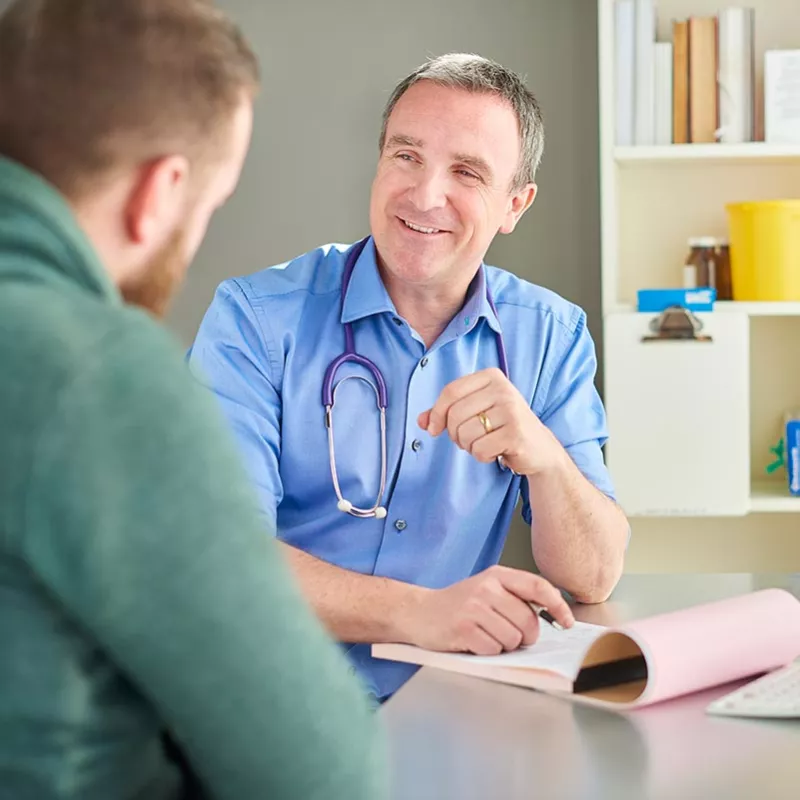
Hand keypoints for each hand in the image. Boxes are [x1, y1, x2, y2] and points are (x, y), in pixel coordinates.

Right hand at [406, 566, 573, 654]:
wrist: (420, 612)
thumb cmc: (459, 604)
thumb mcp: (488, 588)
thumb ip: (516, 596)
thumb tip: (552, 616)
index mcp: (497, 575)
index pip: (538, 586)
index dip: (558, 605)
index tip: (567, 621)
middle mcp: (487, 588)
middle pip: (528, 622)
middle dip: (526, 637)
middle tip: (511, 636)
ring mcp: (474, 607)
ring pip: (512, 639)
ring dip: (504, 645)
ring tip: (487, 635)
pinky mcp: (463, 628)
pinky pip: (493, 649)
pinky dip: (487, 651)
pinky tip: (474, 641)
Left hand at [417, 368, 564, 476]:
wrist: (539, 448)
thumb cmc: (502, 427)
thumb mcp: (475, 412)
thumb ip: (446, 413)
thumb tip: (421, 421)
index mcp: (491, 376)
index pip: (450, 391)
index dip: (436, 413)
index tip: (433, 429)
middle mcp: (503, 389)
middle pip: (454, 414)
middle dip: (454, 434)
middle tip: (467, 440)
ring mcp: (511, 410)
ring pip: (465, 433)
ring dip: (469, 446)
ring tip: (485, 443)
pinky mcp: (516, 433)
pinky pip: (479, 448)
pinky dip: (482, 456)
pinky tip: (495, 452)